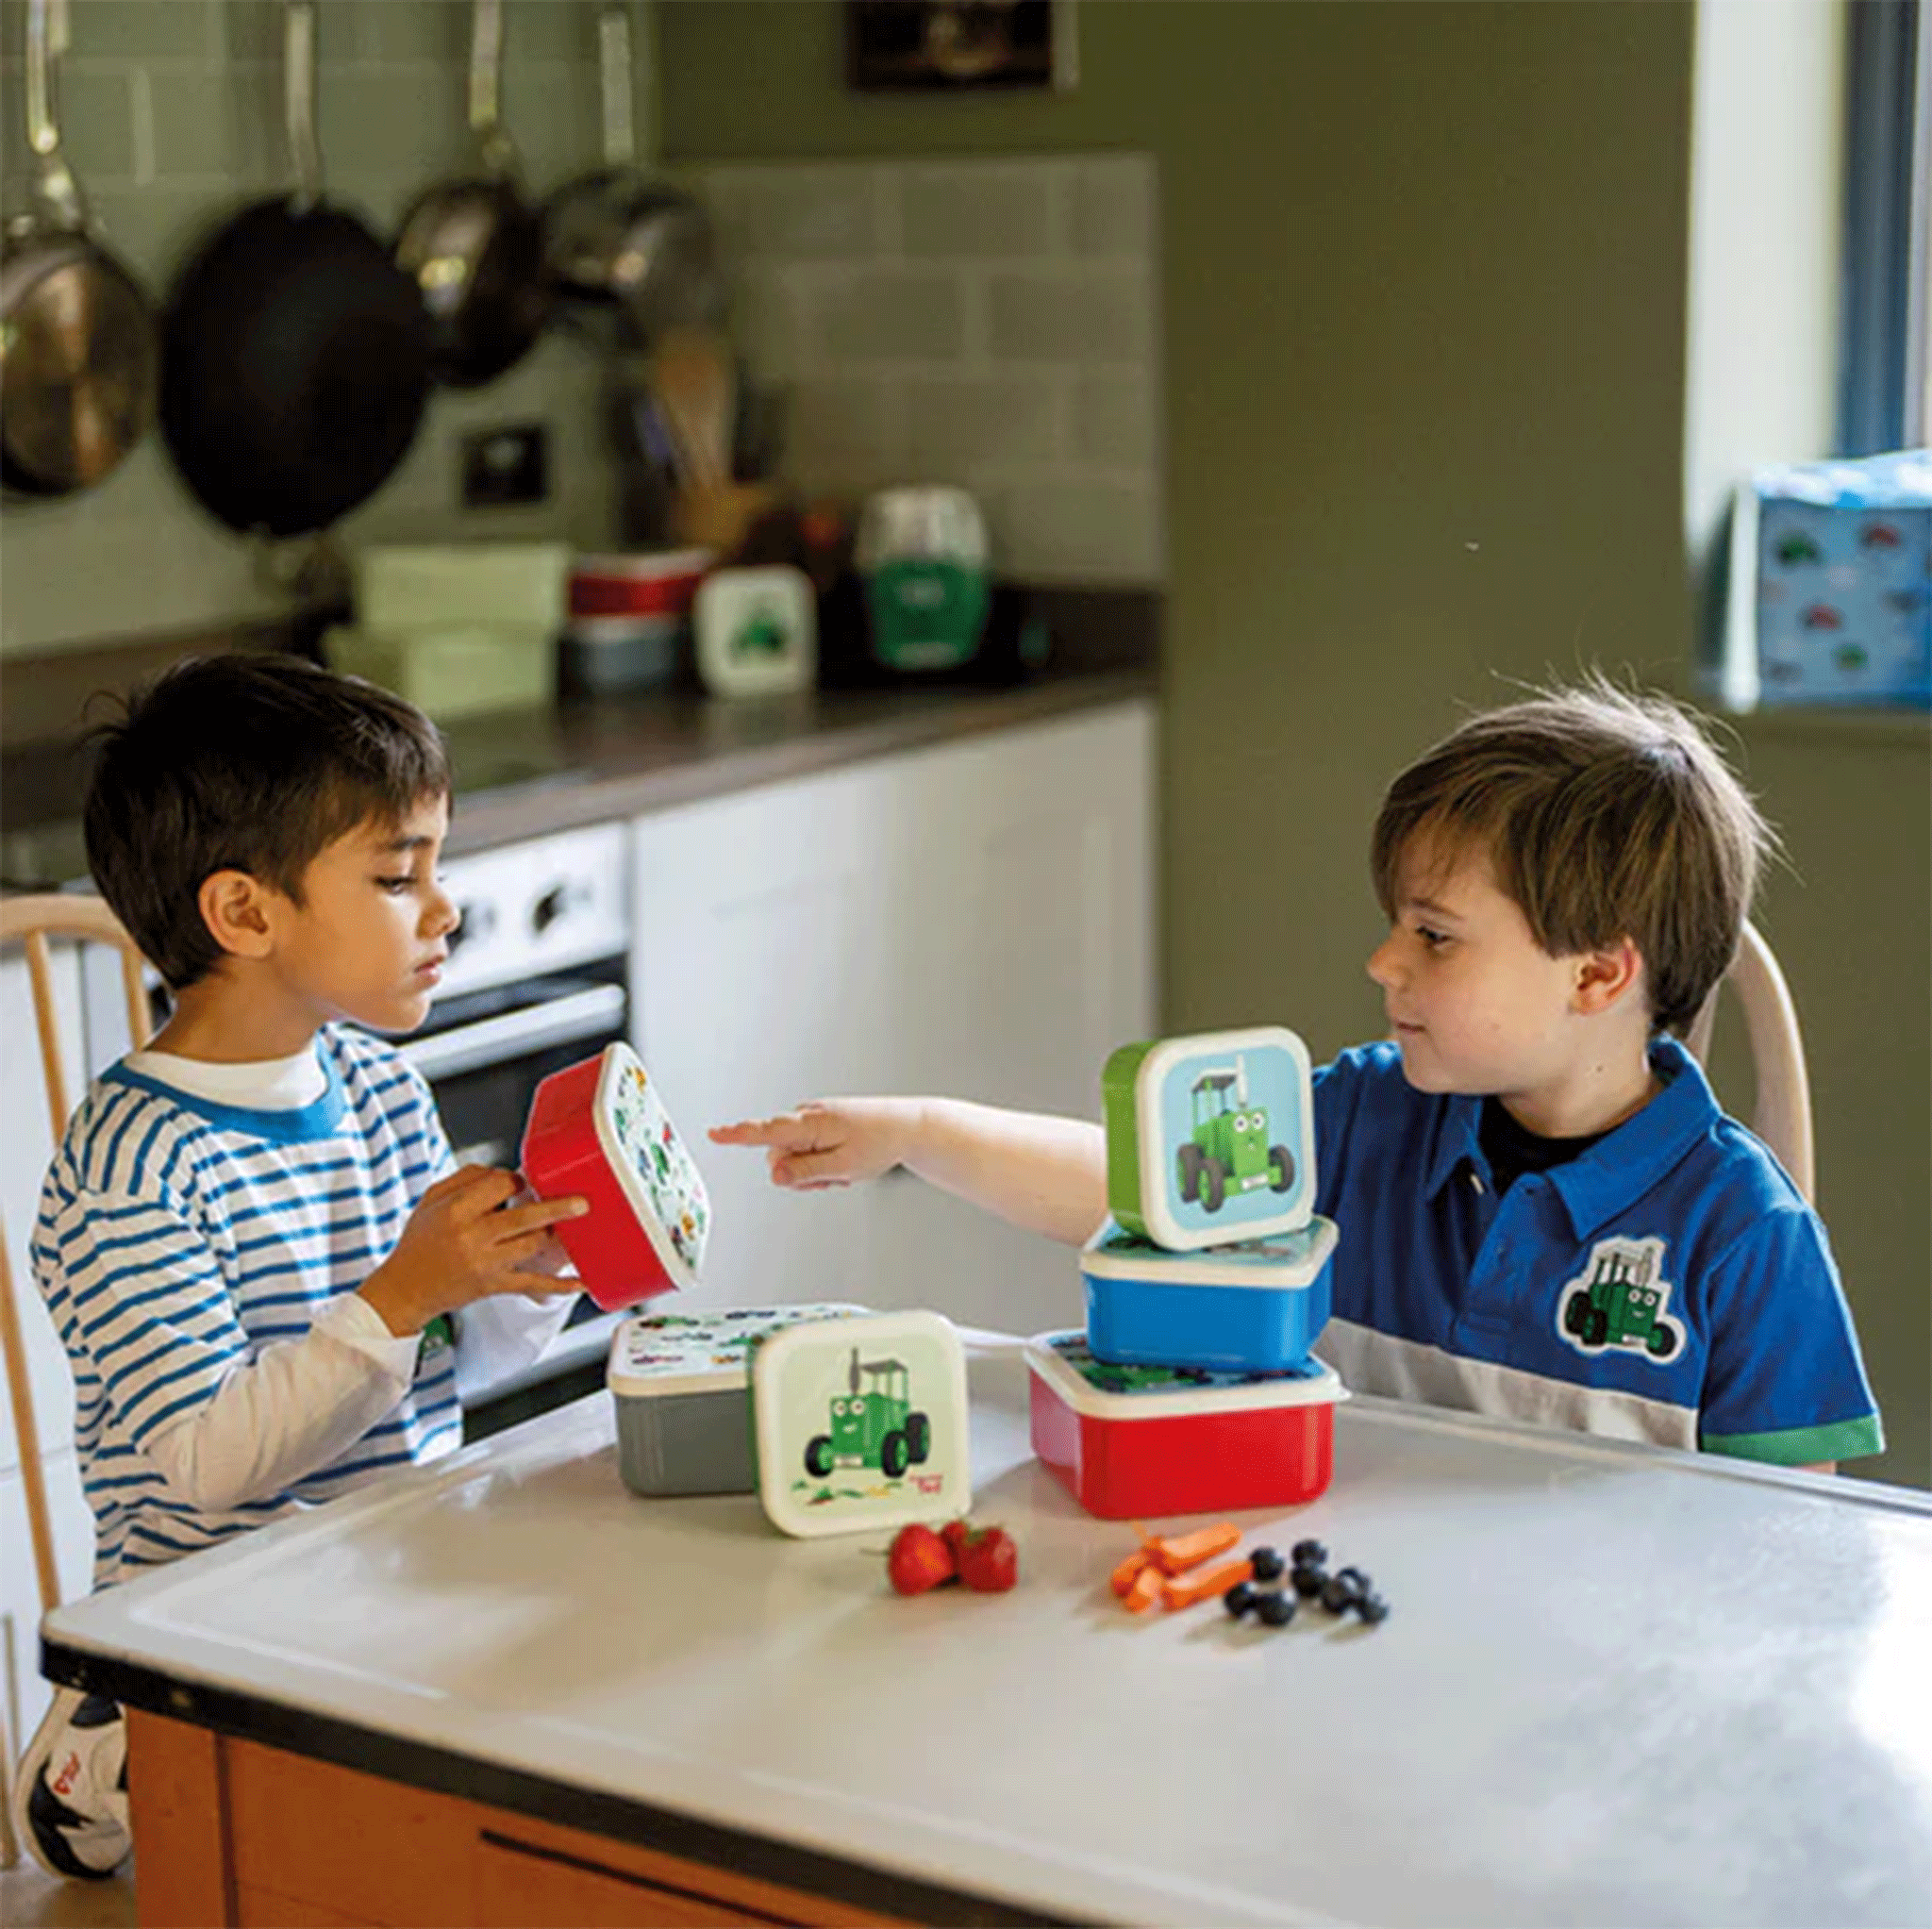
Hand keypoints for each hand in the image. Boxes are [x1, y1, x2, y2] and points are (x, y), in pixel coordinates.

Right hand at [361, 1166, 587, 1336]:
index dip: (515, 1180)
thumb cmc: (419, 1241)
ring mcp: (485, 1264)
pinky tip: (581, 1282)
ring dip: (552, 1235)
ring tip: (566, 1227)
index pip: (500, 1184)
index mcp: (455, 1211)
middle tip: (583, 1202)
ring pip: (532, 1245)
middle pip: (524, 1217)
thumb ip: (466, 1178)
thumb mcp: (431, 1199)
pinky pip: (531, 1284)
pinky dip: (559, 1284)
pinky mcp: (493, 1286)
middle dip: (557, 1208)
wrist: (403, 1289)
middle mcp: (472, 1237)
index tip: (519, 1184)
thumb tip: (503, 1171)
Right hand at [708, 1098, 921, 1189]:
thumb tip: (774, 1174)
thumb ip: (805, 1172)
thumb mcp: (843, 1166)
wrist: (908, 1126)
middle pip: (779, 1157)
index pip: (765, 1131)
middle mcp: (808, 1116)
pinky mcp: (821, 1125)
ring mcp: (814, 1119)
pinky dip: (821, 1162)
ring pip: (794, 1157)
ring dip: (813, 1170)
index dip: (737, 1135)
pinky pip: (807, 1151)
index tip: (714, 1134)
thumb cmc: (881, 1142)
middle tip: (835, 1176)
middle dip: (799, 1174)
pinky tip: (844, 1160)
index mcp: (811, 1123)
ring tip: (844, 1166)